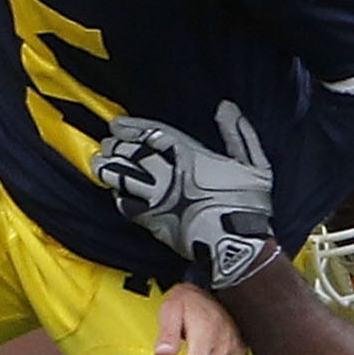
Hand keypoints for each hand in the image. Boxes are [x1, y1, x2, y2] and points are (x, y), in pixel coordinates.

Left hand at [93, 103, 280, 287]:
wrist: (236, 246)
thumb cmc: (247, 205)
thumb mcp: (254, 164)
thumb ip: (239, 133)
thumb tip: (226, 107)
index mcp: (192, 158)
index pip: (156, 136)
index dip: (134, 128)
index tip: (117, 125)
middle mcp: (171, 176)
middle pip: (136, 157)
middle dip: (118, 149)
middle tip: (105, 143)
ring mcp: (160, 201)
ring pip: (128, 180)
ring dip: (112, 171)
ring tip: (99, 164)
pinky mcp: (155, 223)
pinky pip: (129, 207)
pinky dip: (120, 198)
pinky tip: (114, 193)